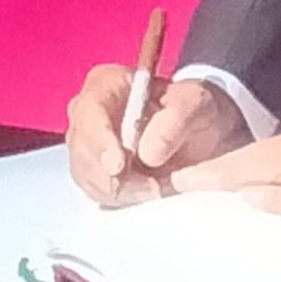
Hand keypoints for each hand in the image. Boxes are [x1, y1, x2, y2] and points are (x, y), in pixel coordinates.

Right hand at [66, 67, 249, 205]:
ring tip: (154, 188)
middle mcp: (87, 114)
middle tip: (149, 187)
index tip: (117, 167)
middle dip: (111, 175)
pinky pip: (95, 190)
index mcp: (106, 83)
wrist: (198, 127)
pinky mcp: (92, 170)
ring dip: (118, 190)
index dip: (99, 141)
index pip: (90, 112)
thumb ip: (176, 120)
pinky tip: (145, 193)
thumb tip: (148, 154)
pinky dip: (118, 198)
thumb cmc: (192, 106)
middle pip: (82, 149)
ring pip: (86, 175)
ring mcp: (86, 143)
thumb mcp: (196, 102)